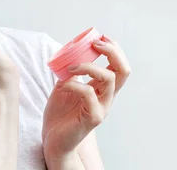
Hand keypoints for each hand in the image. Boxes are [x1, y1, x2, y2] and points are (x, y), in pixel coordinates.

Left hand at [42, 35, 130, 160]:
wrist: (53, 139)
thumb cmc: (60, 113)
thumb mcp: (65, 84)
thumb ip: (70, 70)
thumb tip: (68, 51)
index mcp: (102, 88)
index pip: (119, 66)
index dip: (114, 49)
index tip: (100, 37)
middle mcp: (106, 97)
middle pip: (123, 70)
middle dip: (112, 52)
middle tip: (95, 44)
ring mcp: (102, 107)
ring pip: (109, 79)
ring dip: (89, 66)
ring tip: (71, 66)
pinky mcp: (93, 118)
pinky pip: (89, 94)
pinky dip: (74, 83)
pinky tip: (62, 85)